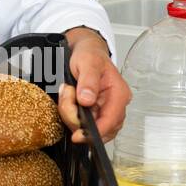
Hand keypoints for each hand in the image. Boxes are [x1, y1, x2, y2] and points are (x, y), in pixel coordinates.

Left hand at [58, 28, 129, 144]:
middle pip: (99, 127)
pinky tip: (69, 101)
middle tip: (66, 99)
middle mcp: (115, 105)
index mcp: (119, 94)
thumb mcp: (87, 62)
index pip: (112, 120)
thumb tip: (87, 100)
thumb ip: (88, 81)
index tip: (79, 135)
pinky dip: (72, 115)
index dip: (96, 131)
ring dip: (73, 115)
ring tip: (67, 94)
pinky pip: (83, 123)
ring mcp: (105, 111)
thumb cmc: (89, 55)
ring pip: (90, 128)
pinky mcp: (95, 113)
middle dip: (78, 120)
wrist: (84, 51)